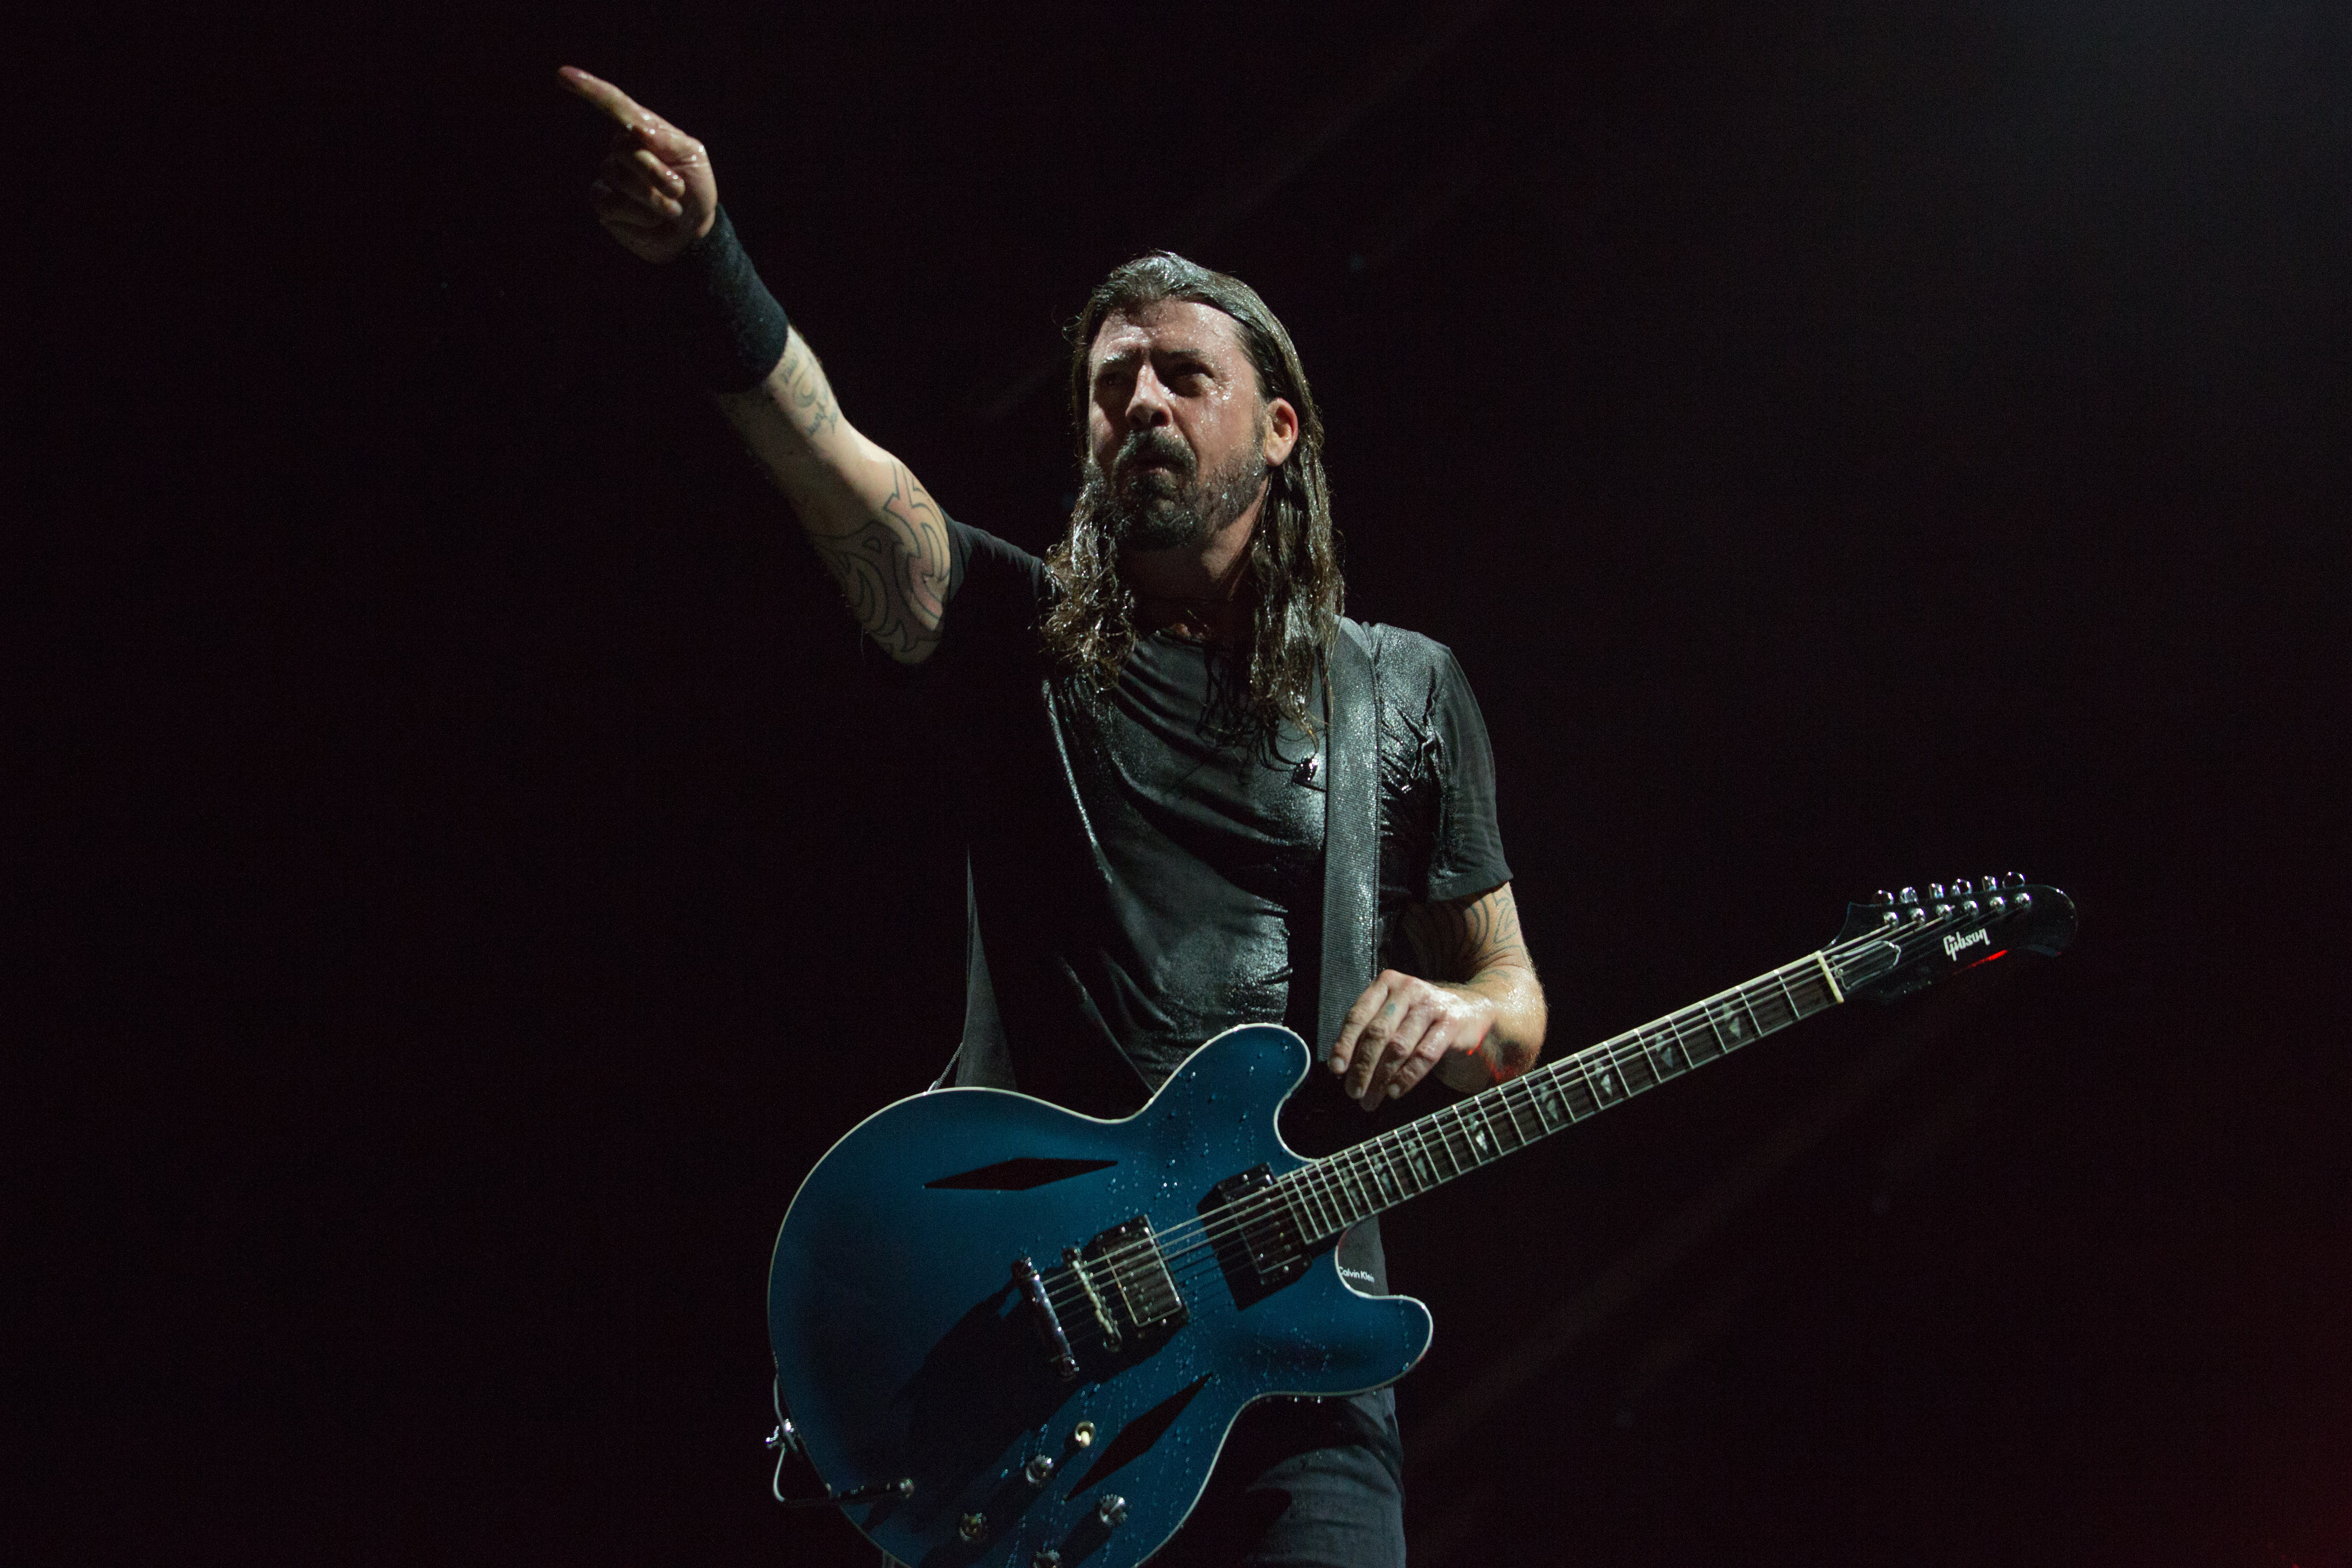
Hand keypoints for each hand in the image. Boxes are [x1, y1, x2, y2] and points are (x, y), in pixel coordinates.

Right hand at [558, 66, 718, 263]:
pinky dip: (640, 217)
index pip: (614, 104)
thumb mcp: (693, 158)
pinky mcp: (603, 201)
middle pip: (624, 149)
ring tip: (670, 207)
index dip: (589, 89)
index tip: (562, 74)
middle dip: (657, 175)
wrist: (692, 230)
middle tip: (678, 190)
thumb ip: (668, 140)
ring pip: (621, 181)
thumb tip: (635, 127)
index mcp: (644, 128)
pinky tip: (650, 219)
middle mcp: (622, 147)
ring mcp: (609, 174)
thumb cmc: (694, 188)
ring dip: (655, 200)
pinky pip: (612, 205)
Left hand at [1328, 970, 1497, 1109]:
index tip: (1336, 1069)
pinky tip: (1395, 1091)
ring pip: (1398, 1047)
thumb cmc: (1423, 1018)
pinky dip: (1407, 1077)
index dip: (1344, 1044)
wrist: (1474, 1010)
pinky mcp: (1452, 1023)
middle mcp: (1408, 990)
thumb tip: (1343, 1067)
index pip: (1358, 1016)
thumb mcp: (1394, 1015)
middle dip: (1362, 1067)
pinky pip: (1424, 1055)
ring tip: (1371, 1099)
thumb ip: (1370, 1032)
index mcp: (1387, 984)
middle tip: (1353, 1092)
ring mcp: (1431, 1005)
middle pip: (1377, 1033)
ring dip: (1381, 1078)